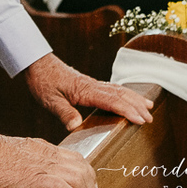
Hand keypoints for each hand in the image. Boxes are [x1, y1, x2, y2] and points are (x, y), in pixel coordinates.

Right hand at [0, 132, 96, 187]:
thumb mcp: (18, 152)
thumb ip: (31, 159)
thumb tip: (35, 171)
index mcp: (44, 148)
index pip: (77, 158)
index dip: (87, 175)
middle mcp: (48, 154)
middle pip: (83, 168)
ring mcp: (43, 164)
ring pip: (77, 177)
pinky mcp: (35, 176)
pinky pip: (63, 186)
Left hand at [23, 53, 153, 131]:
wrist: (36, 62)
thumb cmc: (42, 80)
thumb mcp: (49, 99)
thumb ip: (63, 112)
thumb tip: (76, 126)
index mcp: (85, 90)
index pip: (111, 101)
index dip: (128, 110)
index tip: (141, 120)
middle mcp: (92, 85)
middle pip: (120, 94)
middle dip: (136, 106)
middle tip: (150, 119)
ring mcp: (91, 83)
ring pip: (118, 90)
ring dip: (134, 98)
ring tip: (149, 106)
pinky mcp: (88, 84)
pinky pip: (111, 88)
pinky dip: (124, 93)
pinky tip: (129, 97)